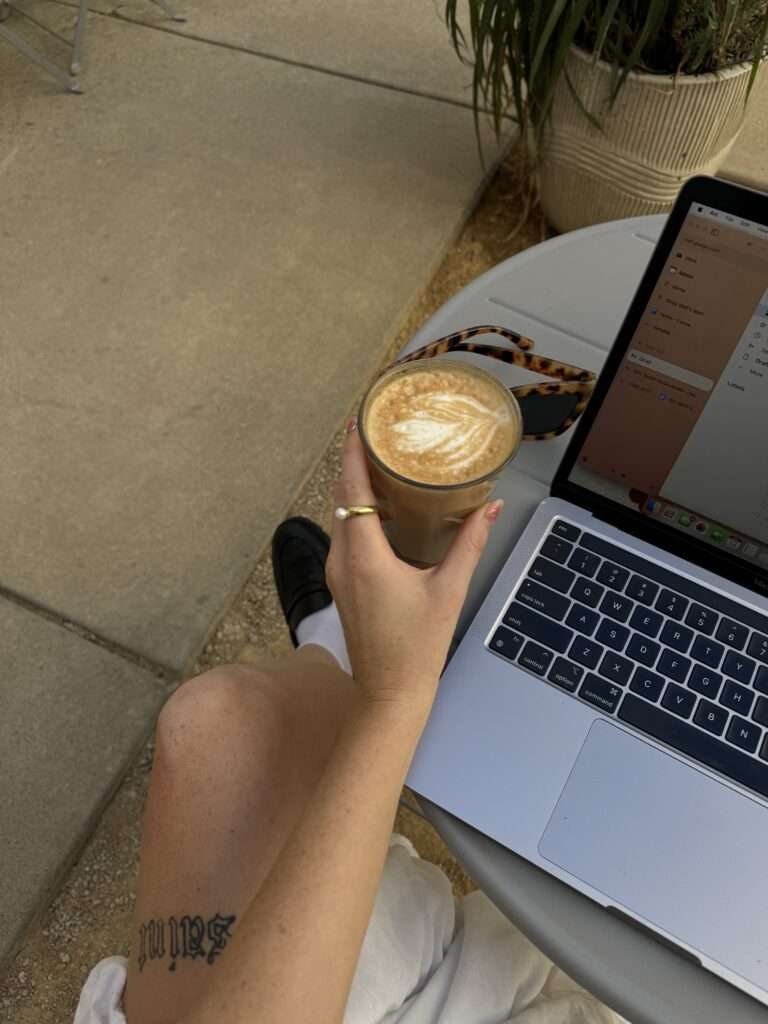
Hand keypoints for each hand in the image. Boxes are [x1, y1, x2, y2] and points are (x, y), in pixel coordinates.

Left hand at [326, 420, 503, 715]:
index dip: (352, 452)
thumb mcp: (450, 590)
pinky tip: (379, 507)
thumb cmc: (417, 648)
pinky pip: (344, 535)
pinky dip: (357, 512)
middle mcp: (342, 560)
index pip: (352, 489)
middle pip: (341, 497)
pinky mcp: (341, 584)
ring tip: (380, 461)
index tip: (359, 421)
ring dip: (355, 488)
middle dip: (354, 462)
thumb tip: (491, 508)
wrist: (388, 694)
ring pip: (340, 516)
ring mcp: (337, 573)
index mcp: (364, 557)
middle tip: (377, 432)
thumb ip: (470, 543)